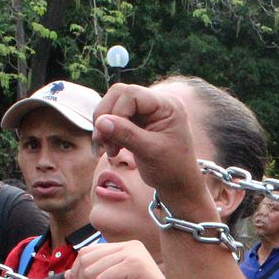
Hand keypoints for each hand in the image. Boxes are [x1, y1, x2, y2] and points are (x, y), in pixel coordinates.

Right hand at [93, 84, 202, 205]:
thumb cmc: (172, 169)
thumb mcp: (150, 152)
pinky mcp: (137, 121)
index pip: (132, 94)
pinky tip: (112, 150)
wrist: (178, 184)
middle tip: (103, 143)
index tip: (112, 137)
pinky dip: (108, 133)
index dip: (116, 112)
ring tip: (109, 151)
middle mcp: (156, 103)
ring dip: (104, 127)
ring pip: (113, 106)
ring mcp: (146, 112)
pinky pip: (114, 118)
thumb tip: (100, 122)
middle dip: (106, 118)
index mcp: (167, 105)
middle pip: (119, 95)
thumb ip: (127, 135)